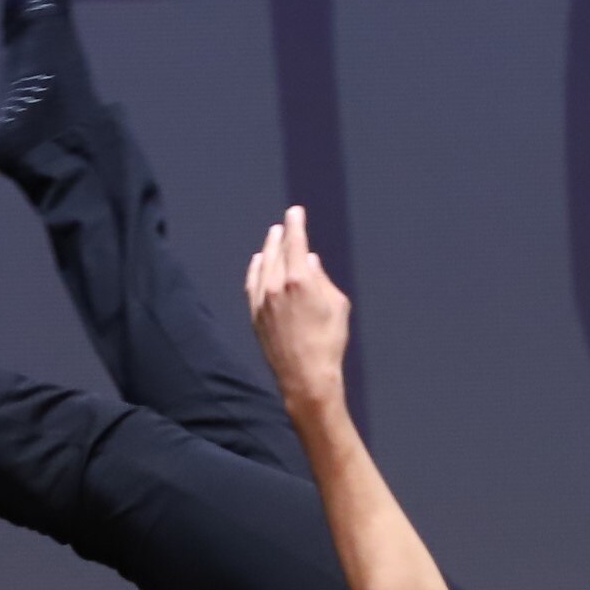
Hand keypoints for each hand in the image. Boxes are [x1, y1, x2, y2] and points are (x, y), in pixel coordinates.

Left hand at [243, 203, 350, 411]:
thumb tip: (311, 263)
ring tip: (273, 237)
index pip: (295, 242)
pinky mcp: (255, 314)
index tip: (295, 212)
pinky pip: (252, 283)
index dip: (295, 224)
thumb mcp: (337, 306)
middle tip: (285, 224)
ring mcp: (262, 300)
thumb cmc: (329, 342)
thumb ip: (323, 279)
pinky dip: (255, 269)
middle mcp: (276, 285)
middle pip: (277, 251)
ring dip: (268, 249)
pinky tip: (257, 262)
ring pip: (262, 265)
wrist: (305, 377)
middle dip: (282, 235)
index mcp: (300, 280)